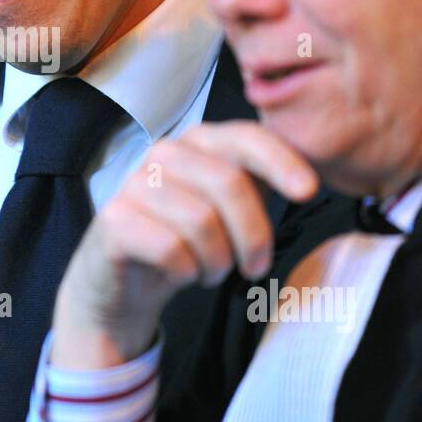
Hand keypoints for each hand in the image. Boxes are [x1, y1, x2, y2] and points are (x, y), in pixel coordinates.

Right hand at [50, 121, 317, 369]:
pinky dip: (187, 272)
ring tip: (210, 270)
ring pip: (202, 221)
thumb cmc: (185, 241)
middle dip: (253, 235)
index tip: (308, 191)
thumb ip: (258, 184)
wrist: (124, 283)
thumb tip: (307, 180)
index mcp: (198, 142)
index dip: (281, 162)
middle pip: (229, 184)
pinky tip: (181, 273)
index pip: (246, 138)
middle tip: (255, 268)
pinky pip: (171, 249)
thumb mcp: (228, 209)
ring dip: (217, 261)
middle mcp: (164, 154)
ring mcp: (134, 184)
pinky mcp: (113, 220)